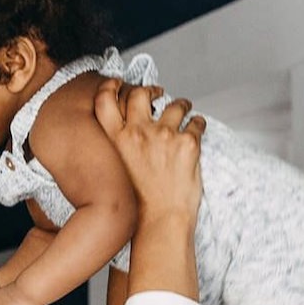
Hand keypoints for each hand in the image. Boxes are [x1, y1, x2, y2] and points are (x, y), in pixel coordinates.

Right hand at [94, 78, 205, 220]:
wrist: (160, 220)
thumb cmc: (138, 202)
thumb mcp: (118, 169)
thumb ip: (121, 145)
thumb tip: (133, 128)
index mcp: (116, 140)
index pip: (105, 100)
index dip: (111, 86)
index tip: (119, 84)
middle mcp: (137, 133)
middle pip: (140, 94)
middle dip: (151, 90)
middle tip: (159, 93)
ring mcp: (163, 135)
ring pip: (175, 104)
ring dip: (181, 104)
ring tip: (185, 109)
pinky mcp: (188, 142)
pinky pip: (197, 122)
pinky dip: (199, 123)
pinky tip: (198, 128)